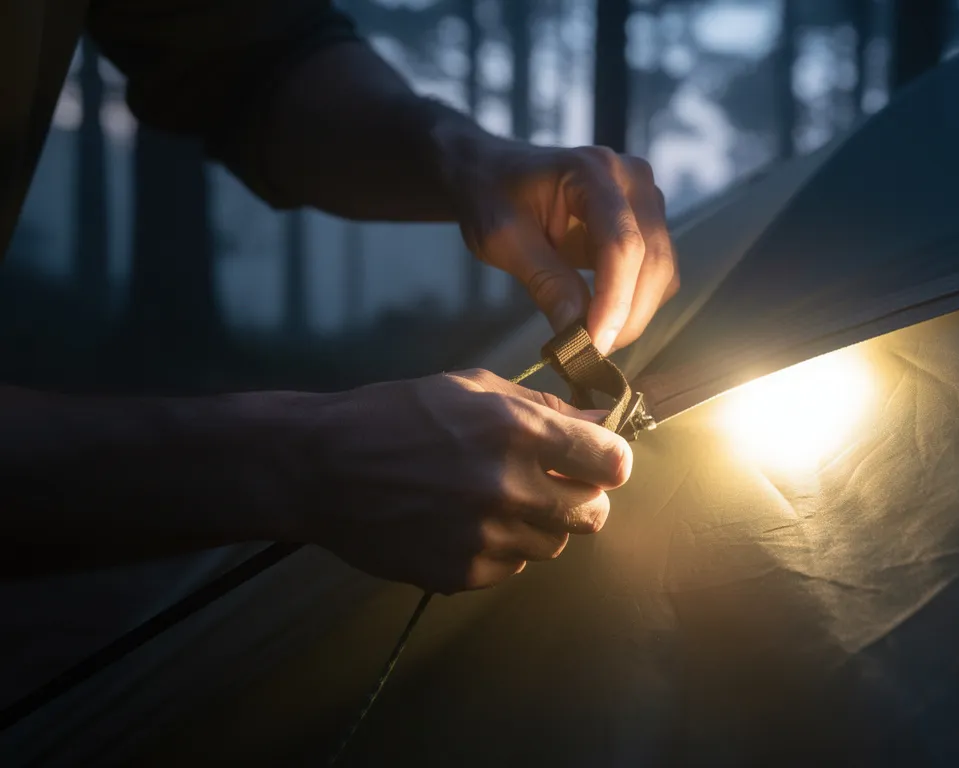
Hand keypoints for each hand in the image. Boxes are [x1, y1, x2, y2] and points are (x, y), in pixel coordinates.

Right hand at [299, 369, 632, 593]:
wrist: (321, 468)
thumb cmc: (396, 416)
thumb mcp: (471, 387)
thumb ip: (543, 408)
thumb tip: (600, 423)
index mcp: (516, 430)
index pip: (612, 462)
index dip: (610, 461)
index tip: (598, 460)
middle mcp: (509, 487)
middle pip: (593, 513)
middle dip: (580, 496)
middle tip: (550, 482)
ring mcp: (486, 536)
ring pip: (554, 544)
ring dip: (538, 524)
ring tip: (494, 499)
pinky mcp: (463, 573)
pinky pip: (512, 567)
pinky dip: (500, 549)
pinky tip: (464, 522)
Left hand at [449, 136, 679, 353]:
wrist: (494, 174)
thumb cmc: (492, 198)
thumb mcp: (502, 240)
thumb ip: (545, 282)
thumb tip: (578, 335)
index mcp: (591, 172)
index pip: (622, 243)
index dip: (614, 300)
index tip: (595, 345)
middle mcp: (631, 178)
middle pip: (652, 260)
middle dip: (626, 315)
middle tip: (589, 353)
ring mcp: (646, 198)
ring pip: (662, 271)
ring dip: (633, 313)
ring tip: (591, 337)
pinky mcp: (649, 222)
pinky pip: (658, 273)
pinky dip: (635, 303)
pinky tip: (601, 317)